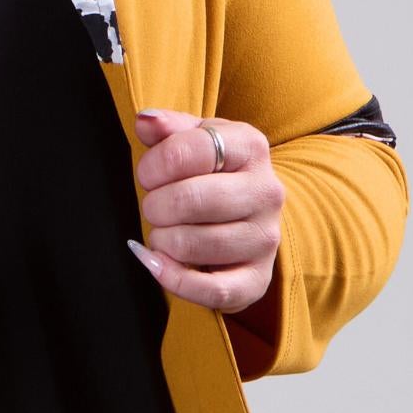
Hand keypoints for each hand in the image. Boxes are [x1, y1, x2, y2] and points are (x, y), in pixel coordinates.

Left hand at [130, 109, 282, 315]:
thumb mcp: (194, 141)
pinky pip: (210, 290)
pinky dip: (173, 279)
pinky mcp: (255, 280)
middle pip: (191, 200)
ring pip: (194, 244)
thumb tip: (146, 121)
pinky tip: (158, 263)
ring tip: (164, 233)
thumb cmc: (212, 176)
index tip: (149, 176)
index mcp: (251, 148)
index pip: (191, 151)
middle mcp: (266, 192)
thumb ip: (168, 129)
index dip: (155, 166)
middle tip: (156, 208)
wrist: (248, 218)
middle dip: (156, 206)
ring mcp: (264, 238)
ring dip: (163, 241)